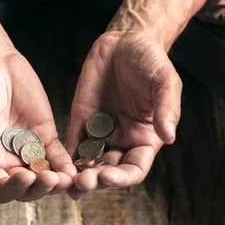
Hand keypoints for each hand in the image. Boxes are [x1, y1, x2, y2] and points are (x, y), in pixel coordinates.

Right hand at [0, 48, 76, 202]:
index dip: (13, 188)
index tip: (26, 178)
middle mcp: (7, 161)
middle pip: (26, 188)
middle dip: (39, 187)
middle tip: (51, 180)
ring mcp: (28, 151)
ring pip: (44, 176)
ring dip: (56, 181)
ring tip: (67, 180)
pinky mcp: (46, 137)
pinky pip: (57, 157)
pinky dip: (65, 165)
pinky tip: (73, 169)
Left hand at [67, 32, 181, 195]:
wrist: (126, 41)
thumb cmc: (151, 61)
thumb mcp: (164, 82)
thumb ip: (166, 109)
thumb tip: (169, 137)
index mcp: (145, 139)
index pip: (134, 169)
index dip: (122, 177)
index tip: (108, 177)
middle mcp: (122, 142)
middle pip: (108, 171)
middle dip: (96, 180)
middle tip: (83, 183)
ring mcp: (101, 134)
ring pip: (89, 164)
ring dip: (78, 176)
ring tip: (67, 183)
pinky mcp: (81, 123)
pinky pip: (72, 146)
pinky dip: (64, 159)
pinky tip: (55, 167)